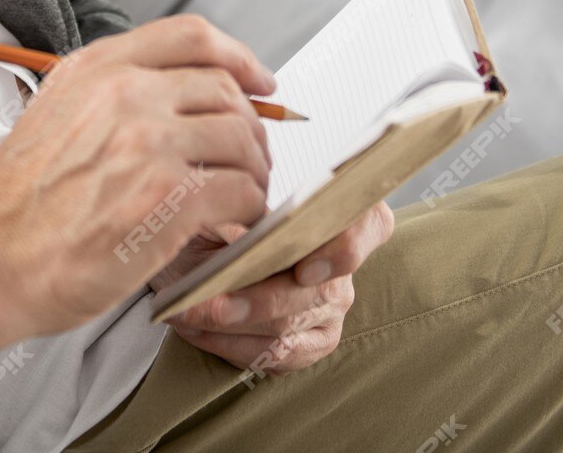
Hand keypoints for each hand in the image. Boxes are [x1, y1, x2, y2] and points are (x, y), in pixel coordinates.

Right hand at [0, 17, 276, 338]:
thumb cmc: (17, 204)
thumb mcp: (55, 113)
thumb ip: (112, 98)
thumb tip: (175, 103)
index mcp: (98, 68)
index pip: (191, 35)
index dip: (239, 56)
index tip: (260, 81)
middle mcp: (126, 94)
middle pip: (226, 89)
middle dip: (252, 127)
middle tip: (252, 159)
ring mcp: (149, 143)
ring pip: (241, 139)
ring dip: (254, 172)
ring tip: (244, 197)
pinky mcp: (167, 198)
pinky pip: (239, 191)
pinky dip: (248, 209)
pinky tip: (231, 226)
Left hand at [158, 199, 395, 374]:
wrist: (199, 255)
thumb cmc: (219, 223)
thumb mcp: (226, 206)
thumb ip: (242, 213)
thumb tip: (241, 230)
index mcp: (336, 220)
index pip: (371, 225)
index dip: (347, 248)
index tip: (305, 267)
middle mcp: (342, 270)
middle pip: (316, 293)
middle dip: (259, 302)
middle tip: (213, 302)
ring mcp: (330, 312)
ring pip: (290, 330)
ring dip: (234, 327)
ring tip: (191, 315)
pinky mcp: (311, 346)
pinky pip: (276, 357)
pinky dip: (231, 345)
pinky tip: (199, 331)